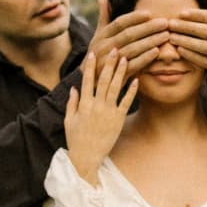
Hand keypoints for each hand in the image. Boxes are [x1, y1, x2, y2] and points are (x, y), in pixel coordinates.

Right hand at [65, 49, 137, 183]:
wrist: (87, 158)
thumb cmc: (76, 140)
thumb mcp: (69, 120)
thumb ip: (72, 103)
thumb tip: (75, 87)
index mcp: (83, 104)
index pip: (86, 80)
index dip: (90, 66)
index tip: (93, 53)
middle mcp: (96, 106)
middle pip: (103, 80)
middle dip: (109, 63)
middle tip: (115, 48)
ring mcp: (108, 112)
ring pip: (115, 87)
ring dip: (121, 72)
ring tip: (126, 58)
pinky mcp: (118, 120)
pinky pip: (126, 102)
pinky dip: (131, 91)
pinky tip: (137, 79)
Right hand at [86, 0, 169, 77]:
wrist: (91, 79)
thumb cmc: (99, 53)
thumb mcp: (98, 36)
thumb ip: (103, 17)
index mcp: (102, 36)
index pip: (119, 23)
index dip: (134, 18)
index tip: (149, 13)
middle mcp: (104, 47)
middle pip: (128, 34)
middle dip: (148, 28)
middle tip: (165, 23)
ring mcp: (111, 61)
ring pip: (133, 49)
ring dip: (151, 41)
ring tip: (165, 36)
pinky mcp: (117, 74)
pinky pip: (133, 65)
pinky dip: (145, 58)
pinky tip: (157, 52)